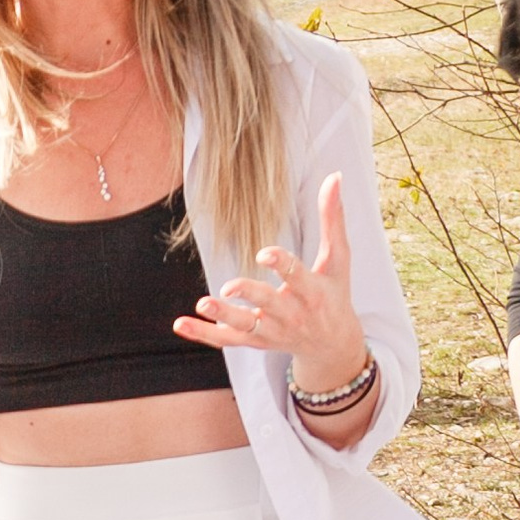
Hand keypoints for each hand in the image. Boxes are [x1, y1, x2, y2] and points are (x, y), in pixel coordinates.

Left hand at [175, 171, 370, 404]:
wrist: (332, 344)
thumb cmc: (334, 292)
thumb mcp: (338, 258)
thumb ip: (332, 218)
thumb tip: (334, 176)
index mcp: (313, 292)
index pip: (297, 276)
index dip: (281, 264)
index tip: (264, 253)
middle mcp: (292, 314)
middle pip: (269, 303)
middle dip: (250, 295)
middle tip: (228, 286)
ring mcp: (273, 331)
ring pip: (245, 326)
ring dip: (222, 317)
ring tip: (202, 304)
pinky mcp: (256, 341)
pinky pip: (227, 340)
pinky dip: (204, 334)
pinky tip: (181, 324)